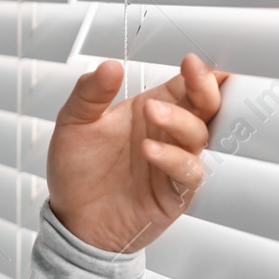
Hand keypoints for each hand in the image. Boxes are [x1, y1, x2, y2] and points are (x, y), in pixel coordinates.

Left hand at [46, 54, 227, 254]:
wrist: (73, 219)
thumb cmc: (77, 169)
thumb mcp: (74, 123)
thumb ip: (90, 93)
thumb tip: (109, 66)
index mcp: (150, 109)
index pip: (185, 84)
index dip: (198, 71)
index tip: (193, 58)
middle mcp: (168, 134)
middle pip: (205, 105)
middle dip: (205, 86)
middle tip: (193, 71)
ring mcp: (174, 162)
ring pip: (199, 135)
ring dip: (180, 120)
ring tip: (152, 111)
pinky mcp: (175, 192)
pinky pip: (189, 172)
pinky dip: (174, 159)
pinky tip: (150, 150)